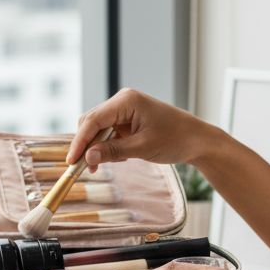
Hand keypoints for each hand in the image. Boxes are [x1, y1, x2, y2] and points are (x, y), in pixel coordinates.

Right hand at [66, 89, 214, 168]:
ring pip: (98, 129)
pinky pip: (109, 134)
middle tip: (84, 168)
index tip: (72, 161)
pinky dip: (109, 147)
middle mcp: (122, 101)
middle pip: (91, 122)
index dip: (80, 141)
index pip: (93, 119)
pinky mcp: (128, 121)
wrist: (197, 140)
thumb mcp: (142, 148)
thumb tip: (87, 156)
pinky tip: (121, 158)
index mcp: (126, 101)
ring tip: (104, 165)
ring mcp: (125, 111)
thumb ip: (113, 151)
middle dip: (87, 145)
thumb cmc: (175, 139)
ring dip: (98, 148)